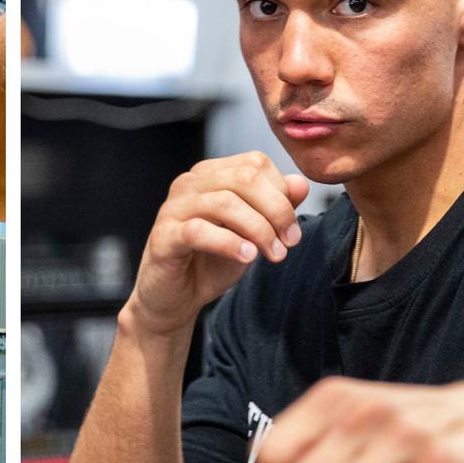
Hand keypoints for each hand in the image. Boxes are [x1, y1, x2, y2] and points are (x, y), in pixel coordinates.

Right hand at [129, 151, 307, 335]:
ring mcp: (173, 209)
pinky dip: (229, 243)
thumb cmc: (211, 261)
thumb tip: (300, 184)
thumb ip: (274, 206)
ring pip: (224, 202)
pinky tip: (247, 258)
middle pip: (244, 178)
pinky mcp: (163, 237)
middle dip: (276, 210)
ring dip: (259, 230)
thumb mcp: (251, 233)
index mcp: (210, 175)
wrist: (175, 298)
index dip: (282, 193)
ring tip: (274, 254)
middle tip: (289, 241)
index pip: (255, 164)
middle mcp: (189, 184)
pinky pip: (198, 231)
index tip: (292, 228)